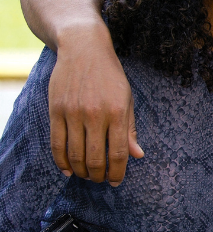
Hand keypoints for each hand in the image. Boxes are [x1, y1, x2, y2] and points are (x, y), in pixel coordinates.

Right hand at [48, 26, 143, 185]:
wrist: (83, 49)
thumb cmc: (110, 76)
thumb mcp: (128, 99)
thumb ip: (130, 129)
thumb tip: (137, 155)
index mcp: (118, 112)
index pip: (119, 152)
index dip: (118, 172)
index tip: (116, 182)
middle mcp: (95, 114)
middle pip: (95, 158)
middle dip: (99, 175)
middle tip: (101, 180)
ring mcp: (73, 113)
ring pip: (74, 154)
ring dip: (81, 171)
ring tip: (87, 176)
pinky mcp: (56, 110)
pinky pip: (57, 143)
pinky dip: (61, 161)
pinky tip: (68, 169)